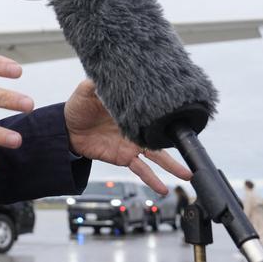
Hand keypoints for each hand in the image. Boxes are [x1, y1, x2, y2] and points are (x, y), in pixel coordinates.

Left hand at [64, 79, 191, 193]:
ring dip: (172, 166)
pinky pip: (141, 170)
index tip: (184, 115)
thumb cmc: (79, 106)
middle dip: (179, 142)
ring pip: (158, 155)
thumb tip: (108, 73)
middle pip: (162, 135)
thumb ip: (99, 83)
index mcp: (131, 111)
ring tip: (188, 175)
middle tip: (195, 149)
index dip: (167, 113)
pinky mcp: (124, 157)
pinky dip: (152, 180)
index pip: (153, 111)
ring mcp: (132, 144)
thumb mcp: (87, 90)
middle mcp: (136, 128)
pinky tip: (162, 188)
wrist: (66, 128)